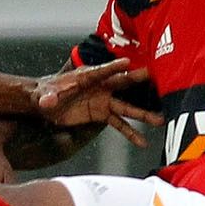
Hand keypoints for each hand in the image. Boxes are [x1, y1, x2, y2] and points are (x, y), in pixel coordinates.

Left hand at [33, 59, 162, 146]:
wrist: (45, 103)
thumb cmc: (44, 93)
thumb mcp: (44, 96)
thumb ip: (48, 98)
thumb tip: (48, 101)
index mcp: (86, 77)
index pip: (102, 71)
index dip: (114, 67)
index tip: (127, 63)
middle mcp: (99, 87)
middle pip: (122, 83)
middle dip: (138, 80)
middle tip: (156, 78)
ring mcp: (103, 101)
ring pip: (126, 107)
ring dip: (142, 114)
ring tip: (160, 120)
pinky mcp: (102, 114)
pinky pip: (119, 124)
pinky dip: (130, 134)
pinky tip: (142, 142)